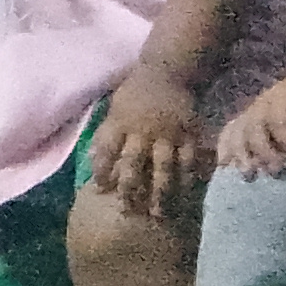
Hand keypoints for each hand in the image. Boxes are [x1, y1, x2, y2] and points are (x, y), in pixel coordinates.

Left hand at [89, 63, 208, 220]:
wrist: (168, 70)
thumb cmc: (137, 91)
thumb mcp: (116, 107)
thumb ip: (108, 131)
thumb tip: (94, 158)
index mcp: (121, 122)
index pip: (106, 149)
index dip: (101, 169)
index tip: (100, 189)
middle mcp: (142, 130)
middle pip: (134, 164)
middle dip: (131, 189)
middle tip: (129, 211)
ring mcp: (168, 134)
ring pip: (164, 169)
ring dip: (161, 193)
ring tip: (159, 215)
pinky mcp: (190, 135)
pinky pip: (190, 161)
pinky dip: (189, 180)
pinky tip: (187, 196)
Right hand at [219, 69, 285, 177]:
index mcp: (283, 97)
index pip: (278, 119)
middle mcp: (261, 105)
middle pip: (253, 128)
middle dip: (262, 152)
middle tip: (275, 172)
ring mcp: (250, 113)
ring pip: (236, 132)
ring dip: (240, 154)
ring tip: (248, 175)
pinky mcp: (244, 122)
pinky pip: (227, 133)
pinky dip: (225, 149)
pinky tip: (225, 167)